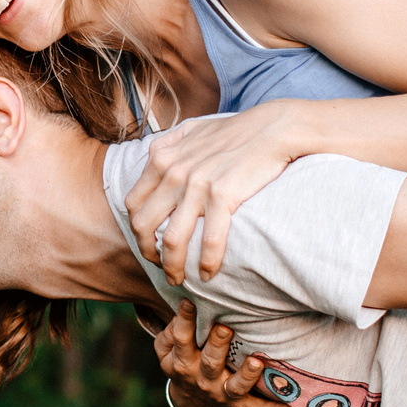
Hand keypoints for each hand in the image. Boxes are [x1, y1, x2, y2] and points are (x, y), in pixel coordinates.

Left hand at [124, 103, 304, 282]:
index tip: (150, 244)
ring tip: (180, 279)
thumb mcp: (192, 130)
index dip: (138, 231)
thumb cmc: (235, 131)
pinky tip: (209, 273)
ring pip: (171, 239)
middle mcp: (174, 172)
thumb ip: (169, 145)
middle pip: (144, 225)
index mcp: (162, 158)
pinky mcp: (223, 196)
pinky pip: (209, 239)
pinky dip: (207, 262)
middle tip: (162, 267)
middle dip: (149, 253)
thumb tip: (154, 158)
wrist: (272, 128)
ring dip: (173, 266)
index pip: (133, 204)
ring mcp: (197, 185)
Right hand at [153, 301, 294, 406]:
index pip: (182, 340)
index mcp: (183, 362)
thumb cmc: (183, 365)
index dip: (185, 321)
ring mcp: (223, 393)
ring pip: (236, 386)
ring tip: (257, 362)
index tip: (189, 302)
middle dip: (218, 345)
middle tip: (225, 328)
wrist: (192, 405)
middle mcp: (203, 379)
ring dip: (247, 375)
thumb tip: (184, 308)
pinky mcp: (241, 405)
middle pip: (210, 362)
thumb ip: (170, 333)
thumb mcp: (167, 352)